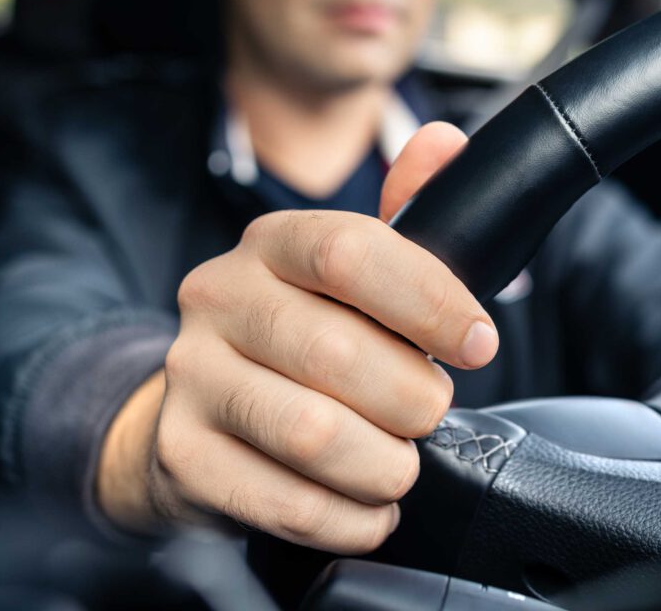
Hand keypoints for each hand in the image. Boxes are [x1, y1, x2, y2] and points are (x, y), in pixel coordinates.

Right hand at [97, 122, 496, 553]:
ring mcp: (190, 375)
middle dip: (414, 398)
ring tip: (399, 465)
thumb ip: (410, 213)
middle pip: (337, 351)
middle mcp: (218, 296)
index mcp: (271, 242)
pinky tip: (368, 508)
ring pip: (313, 433)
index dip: (429, 299)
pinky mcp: (181, 452)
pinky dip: (349, 518)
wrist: (203, 408)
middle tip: (429, 412)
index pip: (350, 250)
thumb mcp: (357, 271)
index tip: (479, 342)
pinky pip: (284, 501)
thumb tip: (447, 142)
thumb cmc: (304, 334)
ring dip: (385, 463)